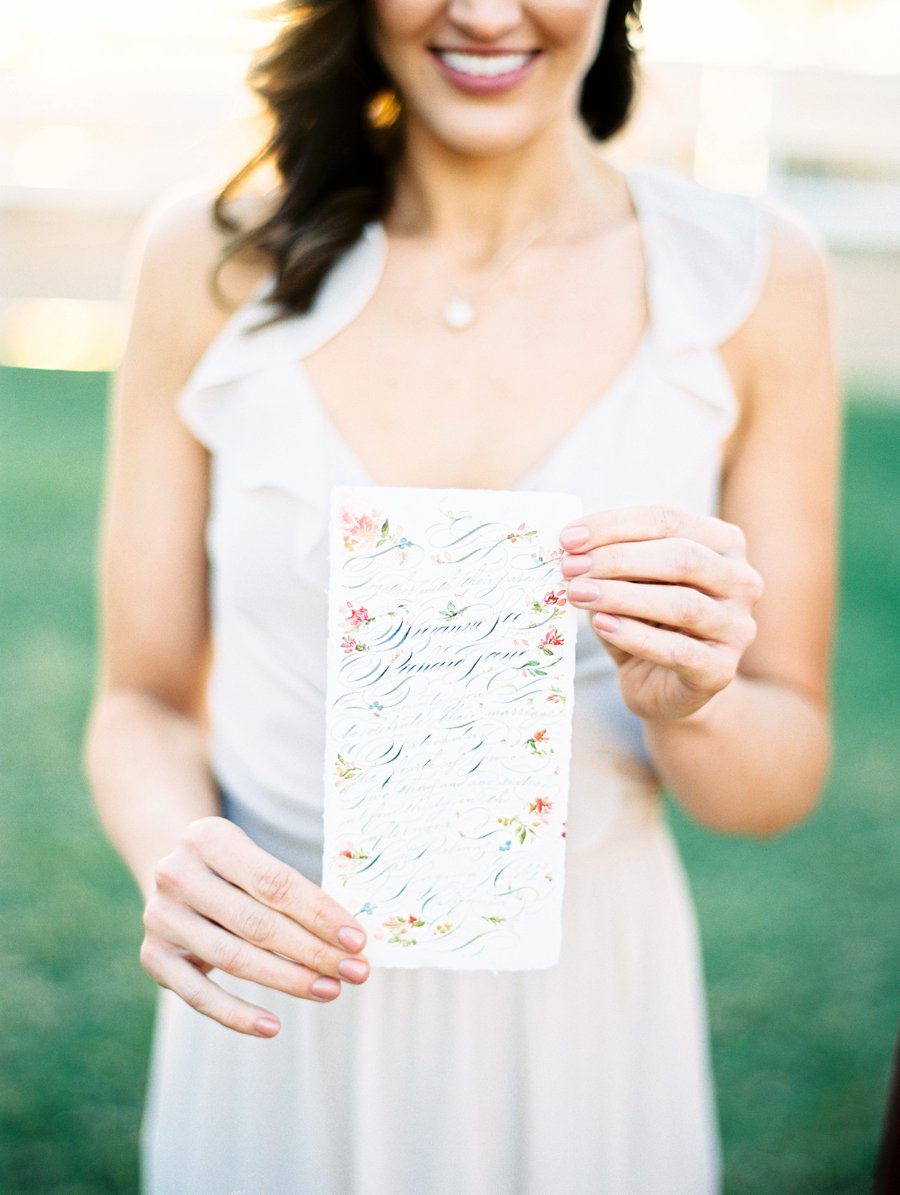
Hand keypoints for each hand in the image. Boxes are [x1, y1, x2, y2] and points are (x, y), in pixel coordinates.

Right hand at [140, 817, 369, 1036]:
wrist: (171, 874)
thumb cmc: (232, 870)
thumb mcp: (253, 858)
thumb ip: (292, 891)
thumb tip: (350, 938)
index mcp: (208, 838)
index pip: (275, 883)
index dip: (320, 914)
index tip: (357, 941)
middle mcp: (177, 875)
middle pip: (257, 923)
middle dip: (313, 951)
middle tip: (356, 972)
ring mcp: (160, 918)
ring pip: (233, 958)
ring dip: (287, 980)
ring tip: (330, 991)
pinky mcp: (153, 957)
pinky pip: (198, 995)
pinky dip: (237, 1014)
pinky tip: (273, 1026)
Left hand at [560, 506, 763, 720]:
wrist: (661, 685)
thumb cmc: (645, 620)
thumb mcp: (629, 581)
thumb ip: (614, 559)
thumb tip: (574, 545)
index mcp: (723, 543)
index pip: (668, 520)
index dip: (614, 526)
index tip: (568, 538)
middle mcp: (741, 581)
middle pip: (682, 557)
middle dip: (618, 559)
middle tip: (570, 567)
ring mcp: (737, 627)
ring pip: (682, 604)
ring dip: (622, 596)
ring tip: (577, 594)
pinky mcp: (721, 670)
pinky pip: (677, 650)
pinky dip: (634, 636)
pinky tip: (601, 625)